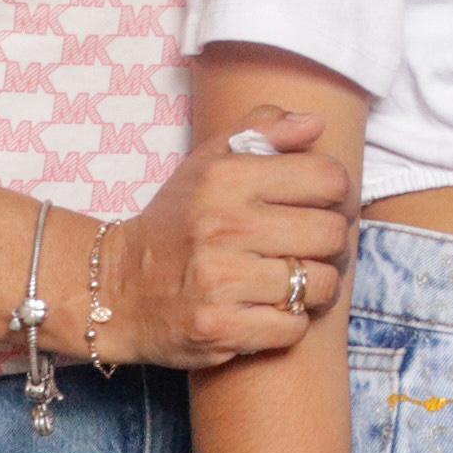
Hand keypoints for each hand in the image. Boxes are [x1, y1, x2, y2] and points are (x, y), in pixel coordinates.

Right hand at [94, 104, 353, 367]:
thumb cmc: (175, 223)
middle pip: (331, 234)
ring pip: (319, 285)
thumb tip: (315, 124)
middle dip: (330, 244)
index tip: (321, 204)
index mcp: (228, 178)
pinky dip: (288, 322)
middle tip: (310, 248)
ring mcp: (221, 280)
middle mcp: (225, 226)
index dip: (336, 193)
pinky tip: (268, 309)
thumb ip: (262, 132)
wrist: (116, 289)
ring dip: (314, 287)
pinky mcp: (218, 328)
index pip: (327, 178)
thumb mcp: (208, 163)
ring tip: (292, 281)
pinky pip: (293, 327)